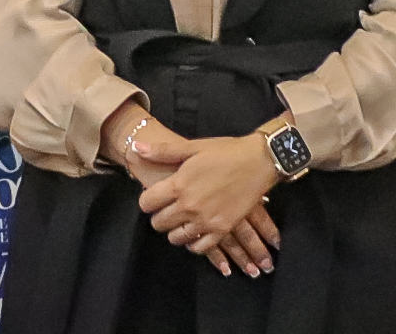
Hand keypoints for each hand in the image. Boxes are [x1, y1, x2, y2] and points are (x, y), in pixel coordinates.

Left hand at [140, 134, 280, 273]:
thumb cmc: (225, 151)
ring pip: (176, 238)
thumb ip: (162, 151)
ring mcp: (206, 221)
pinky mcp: (222, 229)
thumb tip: (136, 148)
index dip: (147, 200)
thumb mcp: (193, 147)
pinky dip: (194, 243)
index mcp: (179, 185)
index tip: (154, 197)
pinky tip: (195, 233)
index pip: (146, 204)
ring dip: (175, 230)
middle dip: (159, 216)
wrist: (259, 161)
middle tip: (167, 208)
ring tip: (181, 220)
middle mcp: (189, 206)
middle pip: (159, 224)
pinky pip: (199, 248)